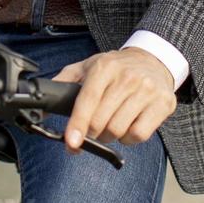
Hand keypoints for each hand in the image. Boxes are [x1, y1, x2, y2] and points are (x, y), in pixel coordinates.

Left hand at [51, 47, 176, 153]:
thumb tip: (40, 106)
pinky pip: (139, 135)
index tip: (71, 143)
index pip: (87, 101)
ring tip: (111, 123)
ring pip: (119, 130)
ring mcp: (147, 90)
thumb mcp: (87, 66)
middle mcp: (127, 77)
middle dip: (92, 133)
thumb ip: (63, 83)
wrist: (153, 60)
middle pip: (101, 121)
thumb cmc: (116, 68)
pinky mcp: (163, 104)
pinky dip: (129, 138)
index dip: (78, 125)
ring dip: (110, 136)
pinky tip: (128, 125)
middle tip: (92, 129)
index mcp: (104, 67)